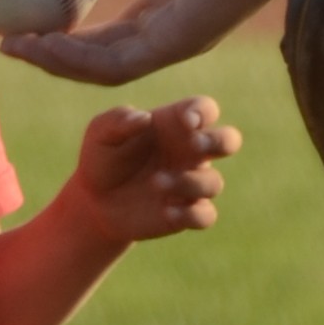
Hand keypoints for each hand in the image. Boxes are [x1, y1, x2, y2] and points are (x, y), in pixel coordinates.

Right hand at [13, 0, 292, 83]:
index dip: (63, 30)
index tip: (22, 14)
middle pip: (98, 59)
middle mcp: (168, 30)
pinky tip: (43, 41)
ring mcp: (174, 41)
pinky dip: (76, 57)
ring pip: (102, 69)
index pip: (106, 31)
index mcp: (165, 3)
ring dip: (55, 62)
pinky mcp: (178, 44)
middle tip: (6, 40)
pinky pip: (117, 62)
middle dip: (50, 56)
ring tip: (14, 46)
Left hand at [64, 96, 236, 241]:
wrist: (93, 201)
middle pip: (229, 140)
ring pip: (214, 182)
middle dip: (221, 141)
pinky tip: (165, 211)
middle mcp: (189, 153)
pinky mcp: (185, 214)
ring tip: (155, 183)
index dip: (203, 112)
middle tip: (193, 145)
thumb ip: (118, 119)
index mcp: (174, 126)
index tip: (185, 121)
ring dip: (189, 182)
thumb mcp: (100, 133)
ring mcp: (190, 184)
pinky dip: (190, 214)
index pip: (204, 109)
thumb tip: (144, 118)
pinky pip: (206, 215)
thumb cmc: (102, 158)